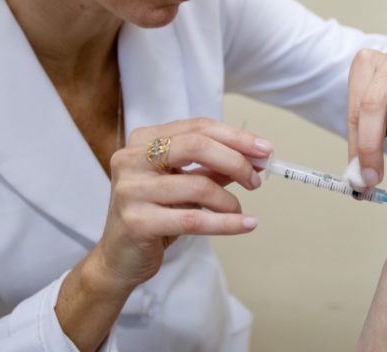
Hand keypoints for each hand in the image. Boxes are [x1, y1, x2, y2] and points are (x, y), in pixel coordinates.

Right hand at [92, 118, 271, 289]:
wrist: (120, 258)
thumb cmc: (156, 214)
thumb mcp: (186, 184)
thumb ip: (216, 168)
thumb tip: (257, 157)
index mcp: (144, 141)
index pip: (198, 127)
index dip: (236, 137)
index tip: (265, 149)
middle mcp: (132, 159)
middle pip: (196, 146)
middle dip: (236, 160)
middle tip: (256, 179)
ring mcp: (131, 190)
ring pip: (198, 186)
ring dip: (229, 200)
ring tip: (238, 210)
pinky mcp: (137, 222)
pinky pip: (194, 219)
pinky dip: (227, 223)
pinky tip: (246, 224)